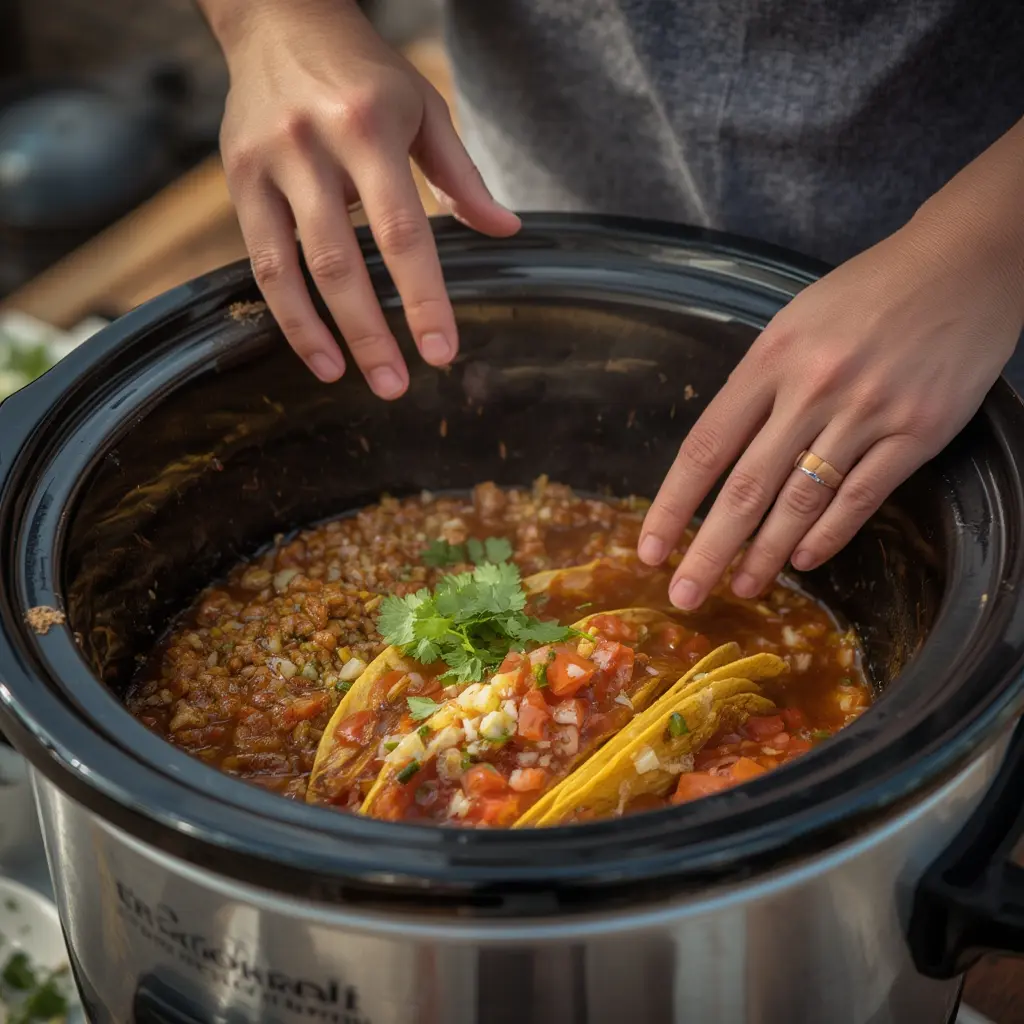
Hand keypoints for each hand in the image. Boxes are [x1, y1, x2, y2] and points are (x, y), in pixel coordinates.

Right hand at [213, 0, 520, 395]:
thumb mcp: (424, 107)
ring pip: (290, 267)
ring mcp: (268, 164)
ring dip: (319, 333)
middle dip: (370, 330)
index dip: (422, 298)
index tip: (440, 352)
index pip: (403, 231)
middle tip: (396, 384)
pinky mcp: (238, 179)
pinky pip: (259, 260)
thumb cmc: (364, 71)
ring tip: (347, 378)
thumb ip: (461, 175)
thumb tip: (505, 230)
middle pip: (341, 260)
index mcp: (370, 128)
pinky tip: (312, 347)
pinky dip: (285, 310)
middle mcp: (313, 146)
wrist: (278, 16)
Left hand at [638, 203, 1023, 609]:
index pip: (704, 447)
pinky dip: (829, 535)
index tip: (650, 548)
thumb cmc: (870, 293)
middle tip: (685, 596)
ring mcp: (866, 412)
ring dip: (767, 554)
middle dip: (708, 550)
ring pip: (801, 502)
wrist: (967, 264)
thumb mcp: (796, 321)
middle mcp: (812, 388)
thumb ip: (760, 384)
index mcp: (770, 358)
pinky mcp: (917, 432)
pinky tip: (805, 561)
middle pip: (746, 487)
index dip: (673, 506)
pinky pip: (862, 497)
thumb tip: (725, 453)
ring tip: (743, 586)